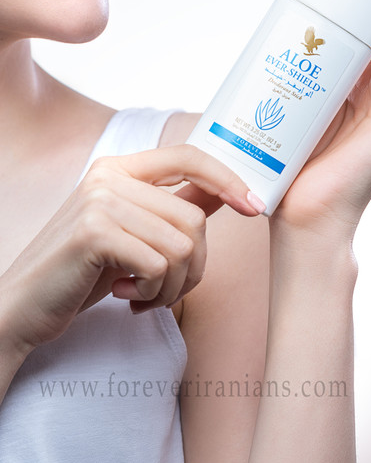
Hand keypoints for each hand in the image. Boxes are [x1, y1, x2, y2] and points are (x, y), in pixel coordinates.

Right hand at [0, 145, 260, 353]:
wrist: (24, 306)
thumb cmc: (83, 272)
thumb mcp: (133, 234)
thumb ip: (172, 209)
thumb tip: (224, 195)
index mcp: (120, 169)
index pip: (189, 157)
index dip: (228, 179)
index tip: (253, 207)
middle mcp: (109, 176)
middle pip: (194, 217)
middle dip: (195, 266)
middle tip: (166, 289)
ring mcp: (99, 200)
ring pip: (183, 244)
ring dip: (173, 285)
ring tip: (144, 294)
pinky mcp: (93, 232)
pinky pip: (160, 264)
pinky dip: (153, 292)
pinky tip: (126, 296)